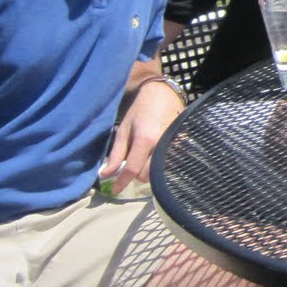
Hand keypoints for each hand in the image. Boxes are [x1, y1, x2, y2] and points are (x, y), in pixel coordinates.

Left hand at [102, 79, 183, 194]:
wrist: (163, 95)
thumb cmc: (139, 111)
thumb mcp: (123, 130)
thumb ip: (116, 154)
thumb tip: (105, 174)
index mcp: (145, 140)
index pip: (132, 170)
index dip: (122, 183)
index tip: (114, 191)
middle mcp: (161, 145)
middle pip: (146, 175)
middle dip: (135, 175)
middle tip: (129, 166)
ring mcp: (173, 147)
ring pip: (158, 172)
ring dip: (147, 171)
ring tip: (141, 160)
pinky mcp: (180, 146)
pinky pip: (167, 164)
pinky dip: (158, 165)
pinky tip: (153, 156)